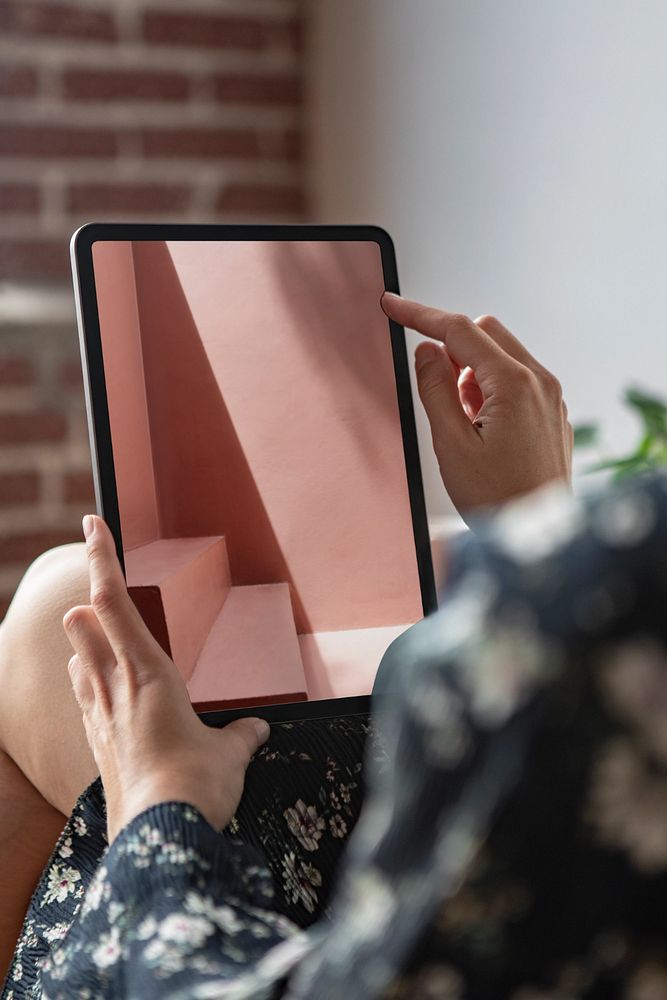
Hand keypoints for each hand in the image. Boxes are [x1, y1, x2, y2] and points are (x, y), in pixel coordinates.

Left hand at [63, 515, 269, 842]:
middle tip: (97, 588)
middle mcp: (116, 689)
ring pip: (79, 664)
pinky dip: (88, 688)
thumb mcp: (230, 754)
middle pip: (86, 626)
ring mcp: (101, 720)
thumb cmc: (197, 785)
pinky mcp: (98, 750)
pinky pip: (85, 704)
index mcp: (149, 673)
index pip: (114, 600)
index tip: (90, 523)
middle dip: (90, 602)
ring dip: (84, 646)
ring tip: (90, 636)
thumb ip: (241, 736)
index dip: (101, 557)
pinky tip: (95, 694)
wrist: (157, 839)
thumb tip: (256, 730)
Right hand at [382, 293, 572, 517]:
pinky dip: (490, 388)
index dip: (420, 315)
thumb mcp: (451, 445)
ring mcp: (550, 398)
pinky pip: (517, 380)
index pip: (460, 330)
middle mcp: (540, 383)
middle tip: (434, 385)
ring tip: (463, 422)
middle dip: (453, 346)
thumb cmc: (498, 499)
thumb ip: (435, 390)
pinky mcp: (551, 413)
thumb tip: (427, 352)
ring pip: (502, 355)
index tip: (391, 305)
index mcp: (515, 385)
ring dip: (472, 371)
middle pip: (487, 332)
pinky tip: (482, 428)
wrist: (541, 536)